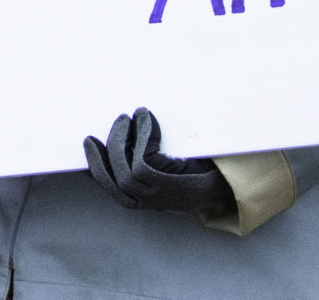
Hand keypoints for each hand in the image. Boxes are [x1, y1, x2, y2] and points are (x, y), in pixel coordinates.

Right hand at [82, 107, 232, 215]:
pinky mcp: (170, 186)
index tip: (88, 142)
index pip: (110, 186)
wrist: (230, 179)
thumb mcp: (168, 170)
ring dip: (122, 139)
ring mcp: (159, 196)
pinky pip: (144, 160)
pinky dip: (142, 136)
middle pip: (113, 180)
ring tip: (128, 117)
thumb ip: (146, 160)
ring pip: (126, 169)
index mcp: (144, 199)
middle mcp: (149, 201)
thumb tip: (123, 136)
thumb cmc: (198, 169)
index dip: (95, 166)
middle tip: (109, 124)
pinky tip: (146, 119)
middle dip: (103, 153)